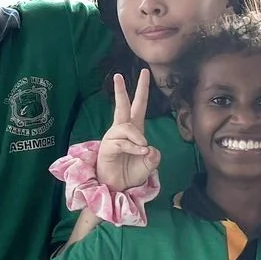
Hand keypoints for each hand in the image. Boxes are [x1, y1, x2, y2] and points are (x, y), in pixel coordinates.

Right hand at [96, 70, 156, 192]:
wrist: (119, 187)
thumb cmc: (132, 172)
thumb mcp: (150, 163)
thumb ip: (154, 155)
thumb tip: (149, 148)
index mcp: (134, 130)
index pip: (139, 106)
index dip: (142, 90)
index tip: (144, 72)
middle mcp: (122, 130)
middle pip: (122, 106)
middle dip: (121, 90)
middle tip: (118, 75)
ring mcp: (113, 138)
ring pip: (126, 127)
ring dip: (137, 137)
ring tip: (143, 148)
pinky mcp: (107, 147)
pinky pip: (123, 142)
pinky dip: (134, 148)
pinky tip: (141, 153)